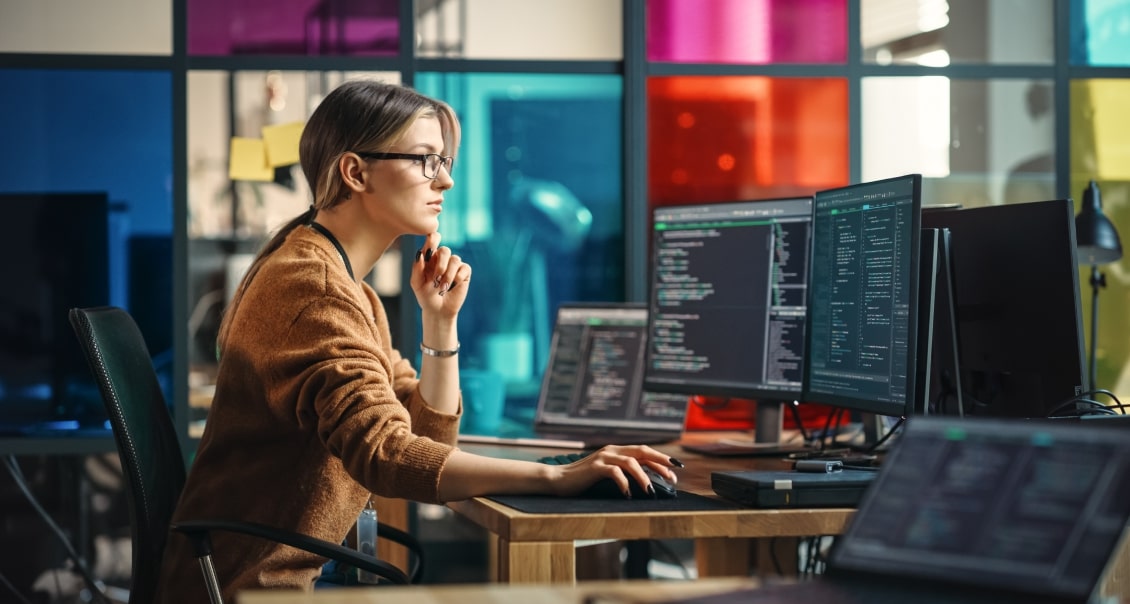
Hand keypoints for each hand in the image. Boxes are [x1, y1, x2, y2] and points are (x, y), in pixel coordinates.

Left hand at [411, 232, 470, 317]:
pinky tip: (453, 285)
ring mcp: (454, 265)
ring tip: (443, 287)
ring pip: (455, 259)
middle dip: (441, 264)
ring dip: (448, 275)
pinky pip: (464, 268)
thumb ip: (417, 268)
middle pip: (445, 250)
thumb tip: (420, 253)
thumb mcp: (417, 283)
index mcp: (429, 257)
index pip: (432, 240)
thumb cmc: (425, 296)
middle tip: (436, 278)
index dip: (433, 238)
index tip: (432, 241)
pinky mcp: (464, 272)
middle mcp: (442, 259)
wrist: (438, 310)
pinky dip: (458, 277)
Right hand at [547, 445, 680, 497]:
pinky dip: (624, 483)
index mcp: (616, 451)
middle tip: (674, 474)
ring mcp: (603, 457)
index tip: (675, 471)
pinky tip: (628, 495)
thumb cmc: (583, 481)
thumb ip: (623, 474)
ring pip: (631, 462)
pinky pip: (615, 472)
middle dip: (660, 461)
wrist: (557, 480)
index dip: (661, 460)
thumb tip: (647, 483)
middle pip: (642, 451)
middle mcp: (612, 450)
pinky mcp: (595, 467)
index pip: (644, 451)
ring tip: (651, 491)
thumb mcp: (607, 475)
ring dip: (644, 477)